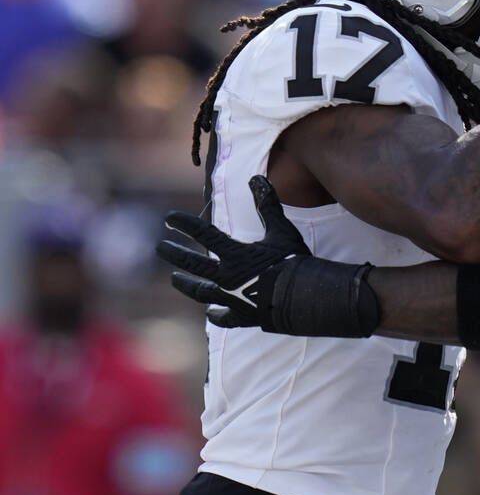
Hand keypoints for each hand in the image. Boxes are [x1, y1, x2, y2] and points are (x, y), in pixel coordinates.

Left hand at [157, 176, 378, 336]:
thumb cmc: (293, 260)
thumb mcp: (281, 229)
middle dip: (174, 253)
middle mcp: (226, 276)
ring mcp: (231, 298)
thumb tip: (256, 178)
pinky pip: (223, 316)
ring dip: (185, 284)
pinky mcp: (242, 315)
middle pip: (192, 264)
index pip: (203, 234)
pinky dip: (216, 314)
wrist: (303, 298)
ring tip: (174, 279)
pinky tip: (211, 312)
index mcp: (234, 254)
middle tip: (160, 247)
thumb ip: (267, 204)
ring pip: (200, 291)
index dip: (184, 223)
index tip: (169, 218)